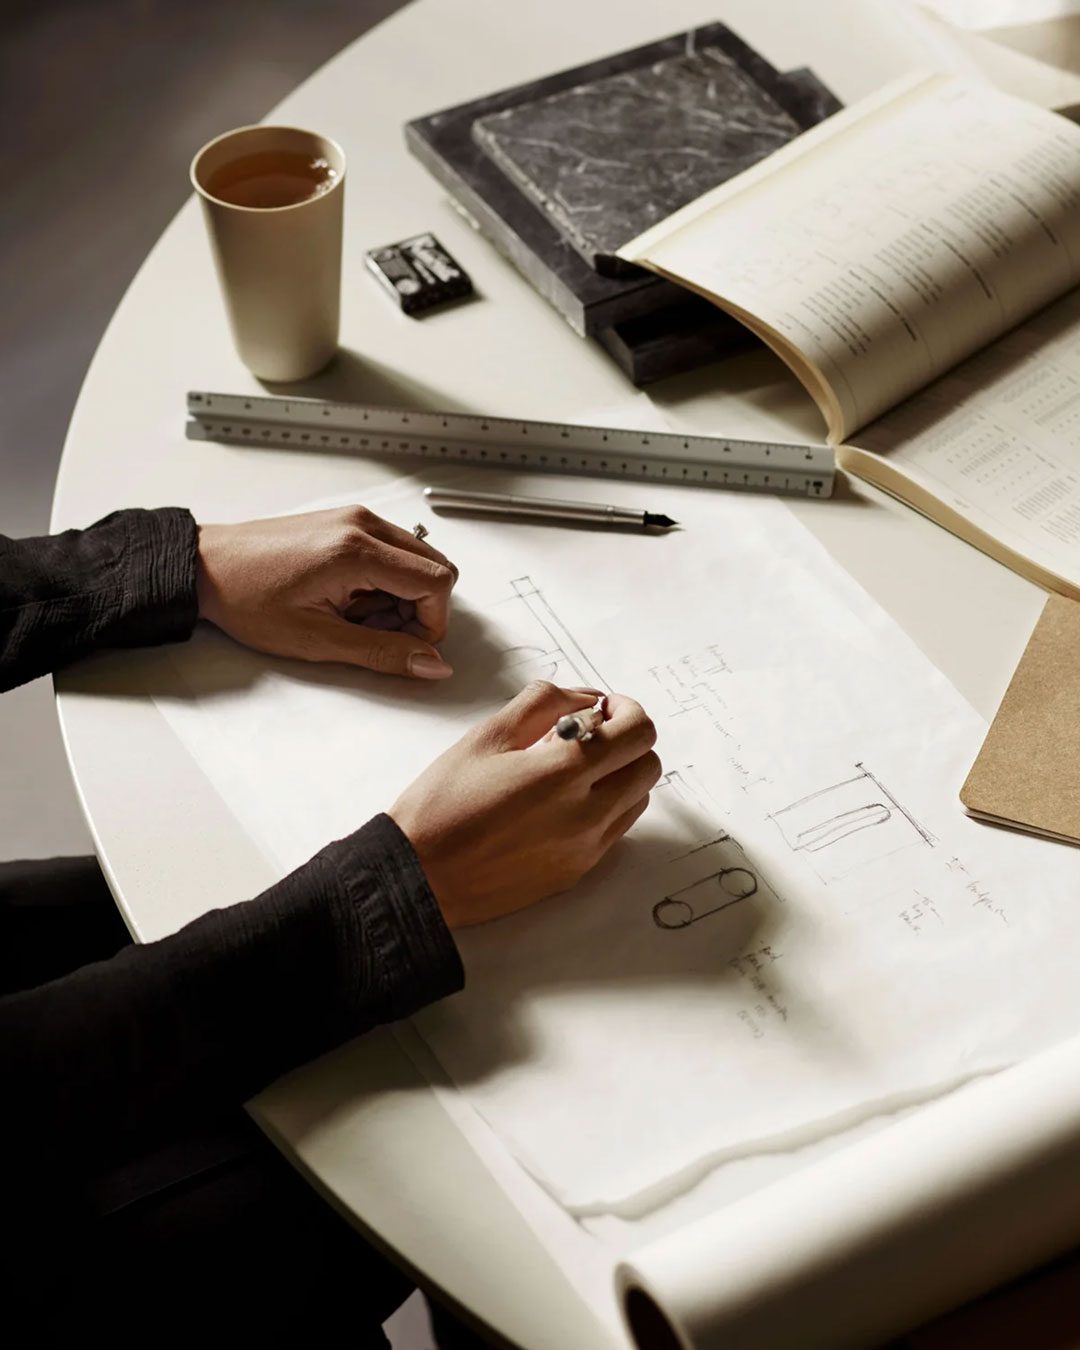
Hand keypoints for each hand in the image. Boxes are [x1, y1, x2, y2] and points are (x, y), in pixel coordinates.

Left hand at [196, 506, 457, 678]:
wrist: (207, 567)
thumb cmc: (247, 598)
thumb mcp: (317, 639)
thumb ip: (383, 652)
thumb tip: (431, 664)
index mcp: (357, 551)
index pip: (436, 582)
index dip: (431, 622)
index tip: (406, 644)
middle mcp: (362, 524)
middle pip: (435, 567)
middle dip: (418, 609)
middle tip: (375, 631)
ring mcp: (356, 518)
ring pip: (417, 560)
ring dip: (400, 595)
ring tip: (355, 615)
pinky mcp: (347, 522)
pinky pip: (393, 551)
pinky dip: (385, 580)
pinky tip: (350, 597)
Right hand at [390, 682, 661, 926]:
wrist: (418, 877)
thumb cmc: (441, 806)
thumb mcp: (486, 736)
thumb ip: (544, 703)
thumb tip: (588, 698)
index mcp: (562, 773)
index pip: (637, 732)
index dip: (627, 710)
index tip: (604, 708)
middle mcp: (585, 815)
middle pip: (649, 765)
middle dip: (628, 741)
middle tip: (592, 733)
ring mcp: (585, 849)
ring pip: (638, 799)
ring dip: (620, 775)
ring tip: (576, 769)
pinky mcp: (576, 872)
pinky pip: (615, 830)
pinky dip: (605, 807)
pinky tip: (565, 801)